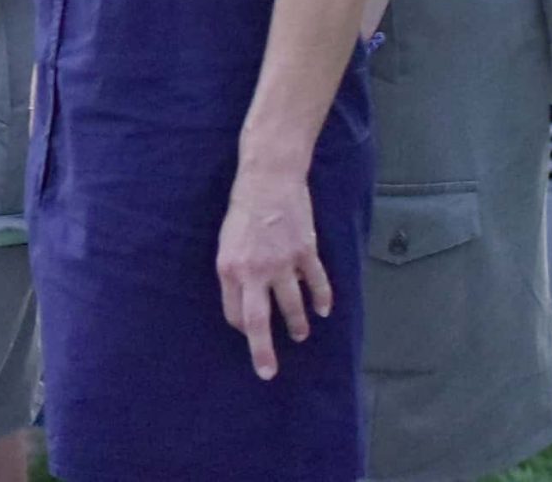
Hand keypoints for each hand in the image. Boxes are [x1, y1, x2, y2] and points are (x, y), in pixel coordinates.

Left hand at [217, 164, 332, 381]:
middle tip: (268, 373)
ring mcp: (282, 263)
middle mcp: (254, 270)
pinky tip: (324, 311)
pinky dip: (322, 299)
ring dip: (298, 325)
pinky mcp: (305, 253)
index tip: (250, 332)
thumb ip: (236, 271)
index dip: (243, 328)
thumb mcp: (227, 241)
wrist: (268, 177)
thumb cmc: (243, 209)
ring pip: (292, 306)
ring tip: (301, 335)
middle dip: (262, 351)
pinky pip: (316, 284)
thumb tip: (248, 297)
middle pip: (258, 321)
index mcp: (229, 268)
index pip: (235, 313)